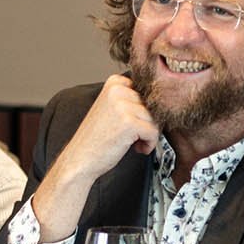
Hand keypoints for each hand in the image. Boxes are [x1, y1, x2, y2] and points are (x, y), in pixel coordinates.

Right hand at [30, 74, 160, 243]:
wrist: (79, 160)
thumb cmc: (96, 139)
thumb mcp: (111, 109)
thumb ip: (131, 99)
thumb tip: (163, 99)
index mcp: (114, 83)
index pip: (147, 93)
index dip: (143, 112)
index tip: (131, 124)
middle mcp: (118, 90)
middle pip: (152, 105)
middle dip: (147, 123)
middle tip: (133, 137)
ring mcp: (122, 106)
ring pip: (155, 119)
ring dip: (148, 135)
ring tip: (133, 143)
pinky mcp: (129, 123)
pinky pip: (153, 132)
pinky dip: (149, 144)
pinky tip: (136, 149)